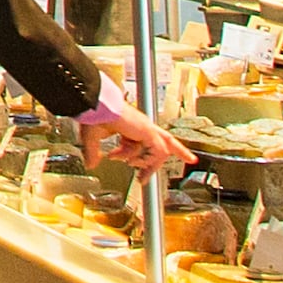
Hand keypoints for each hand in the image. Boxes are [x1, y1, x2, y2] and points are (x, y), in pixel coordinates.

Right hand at [74, 93, 194, 177]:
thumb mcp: (93, 139)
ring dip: (149, 165)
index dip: (136, 156)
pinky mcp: (148, 132)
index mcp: (131, 126)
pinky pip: (157, 152)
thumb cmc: (94, 116)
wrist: (96, 105)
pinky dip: (146, 161)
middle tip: (190, 159)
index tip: (122, 162)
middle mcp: (142, 126)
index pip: (146, 141)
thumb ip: (94, 153)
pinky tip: (132, 161)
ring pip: (163, 150)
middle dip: (181, 150)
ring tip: (142, 178)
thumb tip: (92, 165)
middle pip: (168, 139)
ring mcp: (147, 128)